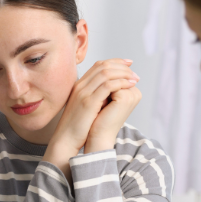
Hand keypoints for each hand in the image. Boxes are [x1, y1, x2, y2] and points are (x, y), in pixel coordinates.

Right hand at [43, 59, 137, 174]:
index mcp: (79, 85)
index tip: (128, 65)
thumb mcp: (85, 107)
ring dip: (124, 74)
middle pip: (103, 65)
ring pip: (106, 73)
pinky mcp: (88, 102)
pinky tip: (130, 86)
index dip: (115, 62)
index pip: (99, 65)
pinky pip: (107, 86)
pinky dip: (121, 83)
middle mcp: (80, 86)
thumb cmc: (77, 127)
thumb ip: (94, 96)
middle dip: (122, 66)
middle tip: (134, 72)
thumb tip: (111, 92)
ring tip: (135, 79)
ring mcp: (83, 93)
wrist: (65, 139)